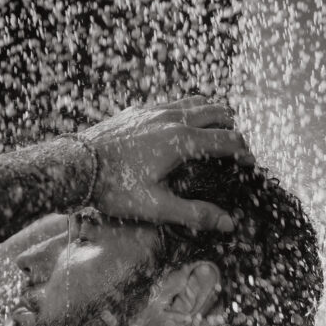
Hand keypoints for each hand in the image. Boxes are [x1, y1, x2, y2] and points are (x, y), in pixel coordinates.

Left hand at [78, 96, 252, 231]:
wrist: (75, 166)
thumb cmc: (114, 189)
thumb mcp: (156, 207)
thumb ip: (194, 214)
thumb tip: (228, 223)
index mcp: (182, 140)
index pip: (227, 140)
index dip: (244, 152)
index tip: (250, 163)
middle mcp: (172, 118)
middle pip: (217, 113)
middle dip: (232, 128)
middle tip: (237, 145)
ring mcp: (153, 110)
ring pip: (195, 102)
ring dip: (212, 114)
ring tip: (217, 129)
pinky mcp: (137, 110)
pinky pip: (172, 102)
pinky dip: (188, 109)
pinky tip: (181, 123)